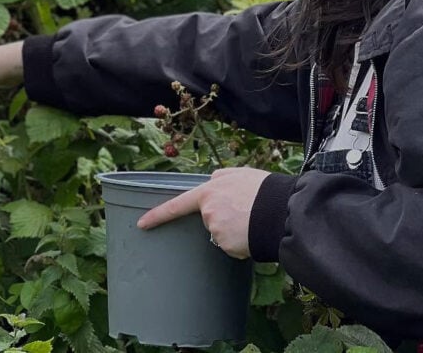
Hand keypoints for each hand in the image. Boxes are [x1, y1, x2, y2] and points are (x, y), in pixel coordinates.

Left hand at [136, 167, 269, 258]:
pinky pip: (231, 247)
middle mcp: (208, 212)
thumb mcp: (242, 174)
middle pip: (209, 220)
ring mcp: (216, 230)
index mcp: (208, 192)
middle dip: (223, 219)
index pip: (177, 205)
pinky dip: (241, 244)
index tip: (141, 224)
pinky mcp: (227, 246)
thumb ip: (223, 177)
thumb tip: (212, 179)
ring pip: (222, 234)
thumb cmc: (265, 190)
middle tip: (245, 212)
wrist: (281, 209)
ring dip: (234, 231)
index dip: (158, 215)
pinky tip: (252, 233)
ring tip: (252, 221)